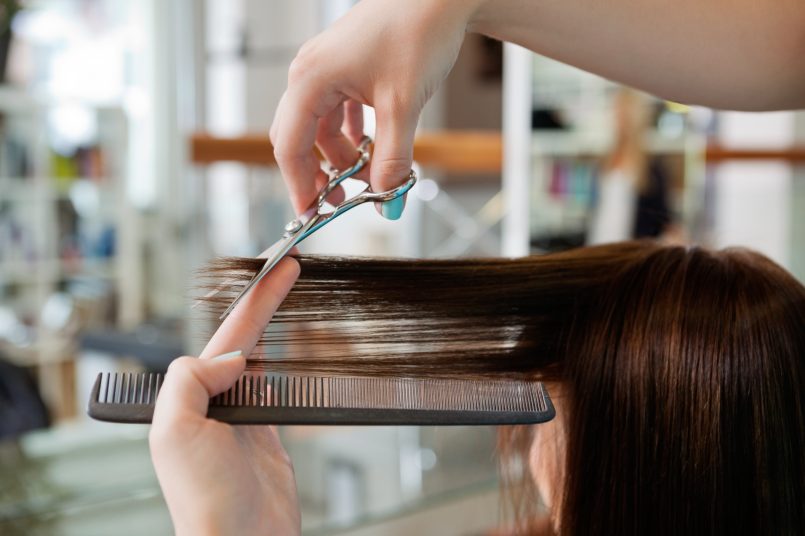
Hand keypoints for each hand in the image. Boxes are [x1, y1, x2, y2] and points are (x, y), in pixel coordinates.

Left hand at [149, 258, 301, 535]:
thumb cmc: (205, 501)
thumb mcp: (176, 432)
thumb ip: (191, 381)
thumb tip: (232, 358)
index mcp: (192, 397)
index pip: (229, 336)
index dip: (256, 299)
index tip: (278, 269)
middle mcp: (217, 403)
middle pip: (246, 339)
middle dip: (266, 303)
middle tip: (289, 269)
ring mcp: (244, 419)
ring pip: (262, 361)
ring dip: (273, 328)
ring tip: (283, 298)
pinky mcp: (270, 437)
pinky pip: (278, 391)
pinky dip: (285, 367)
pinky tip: (286, 356)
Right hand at [270, 0, 479, 216]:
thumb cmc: (416, 30)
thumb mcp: (403, 105)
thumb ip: (393, 158)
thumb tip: (388, 200)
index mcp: (310, 79)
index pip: (289, 146)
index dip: (299, 185)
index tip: (313, 214)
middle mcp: (311, 72)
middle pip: (299, 137)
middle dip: (318, 173)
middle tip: (340, 201)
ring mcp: (328, 68)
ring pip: (321, 126)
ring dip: (340, 155)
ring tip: (367, 176)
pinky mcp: (347, 66)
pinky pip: (338, 110)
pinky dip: (352, 135)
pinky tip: (370, 146)